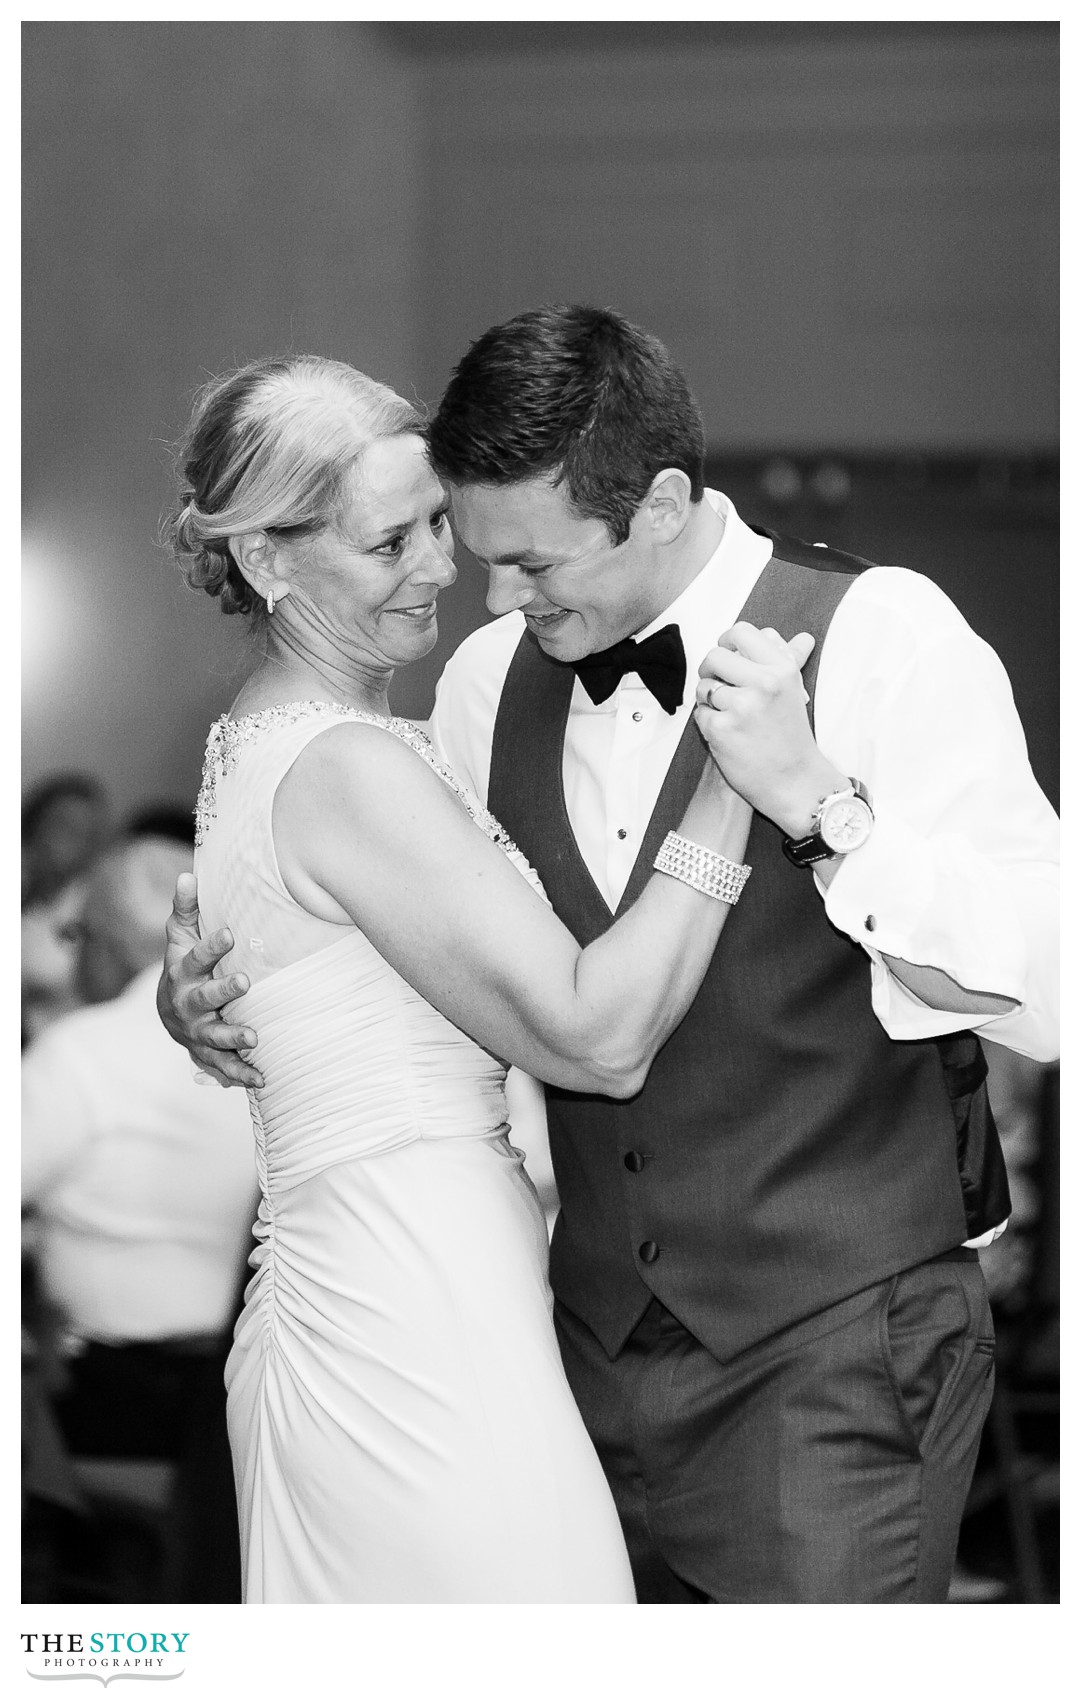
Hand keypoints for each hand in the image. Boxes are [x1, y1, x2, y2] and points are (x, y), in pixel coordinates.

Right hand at [156, 873, 262, 1088]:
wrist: (169, 1012)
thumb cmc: (183, 964)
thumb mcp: (180, 937)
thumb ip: (187, 908)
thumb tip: (188, 874)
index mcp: (183, 972)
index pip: (196, 957)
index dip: (211, 947)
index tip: (230, 933)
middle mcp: (187, 1003)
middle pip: (203, 998)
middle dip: (223, 991)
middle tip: (245, 982)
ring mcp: (196, 1030)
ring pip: (213, 1035)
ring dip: (233, 1037)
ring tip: (254, 1038)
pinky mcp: (207, 1053)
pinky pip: (223, 1065)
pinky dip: (240, 1074)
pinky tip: (261, 1078)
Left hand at [694, 625, 843, 833]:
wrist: (795, 782)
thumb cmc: (792, 738)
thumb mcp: (795, 693)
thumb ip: (791, 660)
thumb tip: (802, 638)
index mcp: (782, 670)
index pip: (741, 632)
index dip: (727, 643)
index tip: (728, 656)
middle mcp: (763, 684)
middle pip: (714, 656)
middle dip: (711, 672)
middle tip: (721, 688)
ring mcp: (741, 707)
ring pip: (704, 686)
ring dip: (709, 700)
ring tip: (730, 715)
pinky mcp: (722, 729)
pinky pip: (700, 713)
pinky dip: (708, 723)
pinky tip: (727, 734)